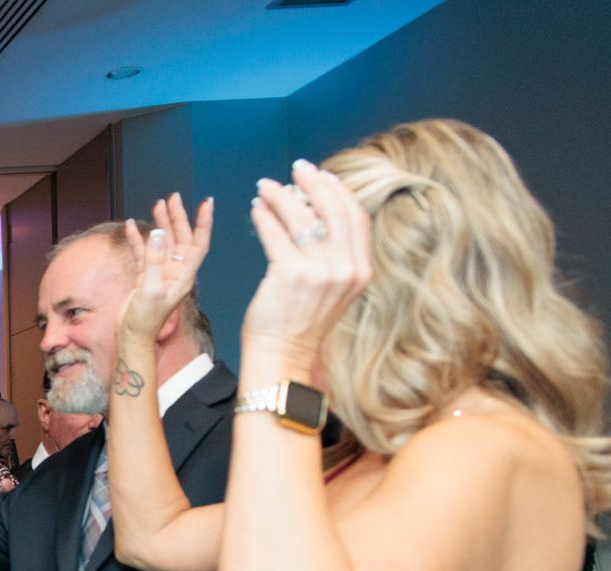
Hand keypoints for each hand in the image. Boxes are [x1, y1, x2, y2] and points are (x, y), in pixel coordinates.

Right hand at [119, 194, 213, 343]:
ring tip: (157, 205)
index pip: (199, 243)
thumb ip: (154, 260)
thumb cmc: (145, 320)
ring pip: (163, 242)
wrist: (132, 337)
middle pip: (181, 238)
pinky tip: (132, 226)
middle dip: (178, 217)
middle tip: (172, 198)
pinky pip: (144, 252)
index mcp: (184, 275)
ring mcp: (160, 273)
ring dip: (161, 224)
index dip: (204, 222)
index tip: (206, 202)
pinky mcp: (145, 276)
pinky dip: (139, 239)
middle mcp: (175, 272)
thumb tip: (159, 234)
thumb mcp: (150, 289)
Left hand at [241, 160, 371, 371]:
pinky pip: (276, 233)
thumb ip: (335, 257)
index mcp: (361, 270)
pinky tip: (256, 208)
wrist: (283, 355)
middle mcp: (346, 269)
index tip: (325, 176)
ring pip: (303, 218)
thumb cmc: (299, 322)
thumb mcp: (332, 289)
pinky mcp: (290, 274)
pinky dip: (265, 216)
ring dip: (283, 196)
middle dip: (314, 183)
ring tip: (267, 186)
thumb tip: (317, 214)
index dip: (340, 193)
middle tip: (297, 168)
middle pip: (334, 210)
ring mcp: (320, 272)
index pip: (356, 218)